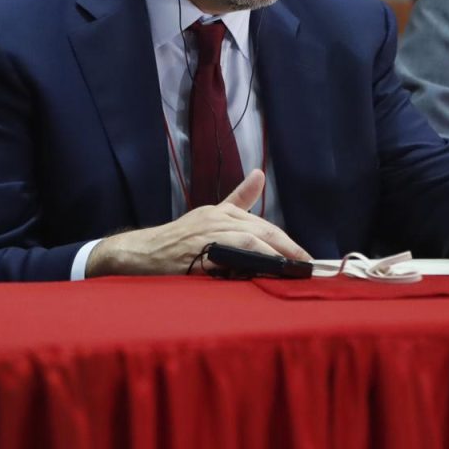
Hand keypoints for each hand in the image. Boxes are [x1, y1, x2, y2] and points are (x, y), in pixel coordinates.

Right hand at [85, 170, 310, 276]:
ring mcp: (207, 234)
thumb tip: (259, 174)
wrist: (141, 253)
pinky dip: (248, 263)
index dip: (286, 242)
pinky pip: (228, 257)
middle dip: (288, 248)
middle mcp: (217, 218)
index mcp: (222, 211)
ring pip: (249, 240)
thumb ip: (238, 199)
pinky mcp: (197, 253)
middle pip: (261, 231)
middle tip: (308, 265)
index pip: (263, 226)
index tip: (305, 258)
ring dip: (274, 255)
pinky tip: (263, 273)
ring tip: (293, 270)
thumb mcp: (210, 215)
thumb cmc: (177, 239)